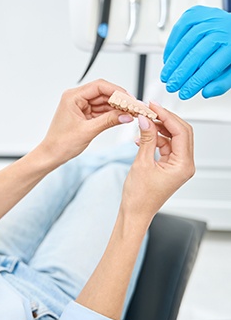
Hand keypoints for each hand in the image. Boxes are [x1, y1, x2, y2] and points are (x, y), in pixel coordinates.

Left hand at [38, 79, 134, 167]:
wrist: (51, 155)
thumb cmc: (61, 143)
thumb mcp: (88, 131)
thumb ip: (109, 121)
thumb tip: (127, 115)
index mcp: (72, 97)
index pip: (99, 86)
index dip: (117, 91)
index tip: (130, 99)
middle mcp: (76, 98)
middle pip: (103, 92)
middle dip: (119, 100)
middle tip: (134, 107)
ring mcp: (80, 106)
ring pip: (103, 102)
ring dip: (117, 107)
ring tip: (131, 113)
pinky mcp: (83, 115)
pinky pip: (101, 110)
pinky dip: (111, 114)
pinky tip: (122, 117)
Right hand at [121, 102, 194, 219]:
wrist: (135, 212)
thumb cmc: (140, 197)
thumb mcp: (141, 163)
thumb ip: (146, 138)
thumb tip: (146, 120)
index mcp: (183, 165)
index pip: (181, 132)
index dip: (167, 116)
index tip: (154, 107)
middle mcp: (185, 165)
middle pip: (181, 132)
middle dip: (165, 119)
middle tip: (149, 110)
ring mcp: (178, 166)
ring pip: (173, 138)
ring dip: (159, 129)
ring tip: (143, 122)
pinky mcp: (170, 167)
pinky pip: (166, 146)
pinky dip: (155, 139)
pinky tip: (142, 137)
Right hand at [161, 5, 230, 99]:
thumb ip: (221, 83)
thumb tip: (206, 92)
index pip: (211, 67)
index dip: (194, 82)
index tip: (184, 93)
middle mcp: (222, 28)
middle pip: (196, 54)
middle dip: (180, 74)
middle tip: (171, 86)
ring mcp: (209, 18)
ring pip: (186, 41)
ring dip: (172, 62)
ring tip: (166, 76)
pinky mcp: (197, 13)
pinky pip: (180, 27)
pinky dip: (171, 44)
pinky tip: (168, 58)